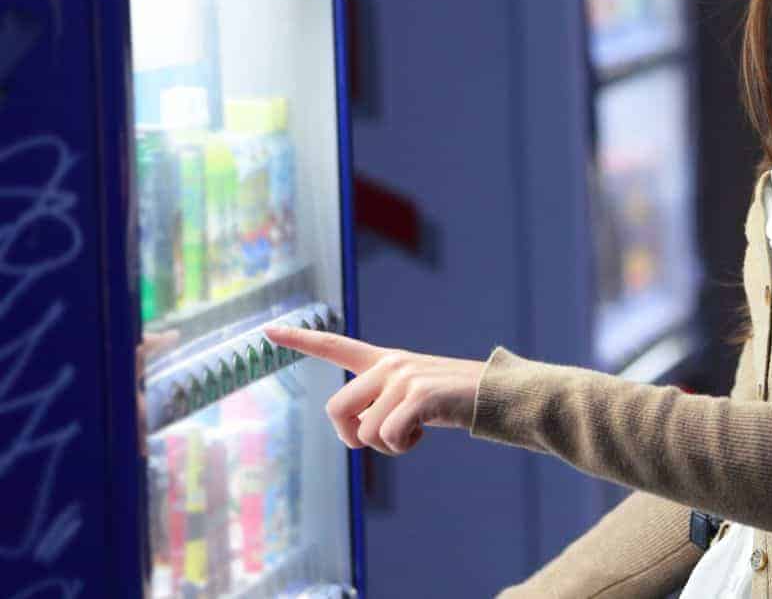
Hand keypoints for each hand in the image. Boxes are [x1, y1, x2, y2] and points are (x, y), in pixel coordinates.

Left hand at [264, 325, 483, 455]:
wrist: (496, 394)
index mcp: (385, 361)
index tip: (267, 331)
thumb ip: (381, 404)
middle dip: (352, 436)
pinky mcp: (419, 393)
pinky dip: (403, 447)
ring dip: (387, 446)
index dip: (300, 340)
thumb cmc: (454, 401)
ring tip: (413, 433)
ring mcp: (404, 377)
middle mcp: (389, 364)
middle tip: (383, 439)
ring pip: (364, 431)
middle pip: (335, 410)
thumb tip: (357, 432)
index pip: (336, 346)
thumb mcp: (413, 398)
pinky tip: (422, 434)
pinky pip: (388, 436)